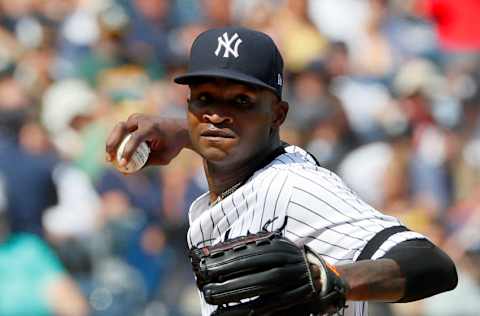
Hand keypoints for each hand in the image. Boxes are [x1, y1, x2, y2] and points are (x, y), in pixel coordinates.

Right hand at [105, 114, 190, 166]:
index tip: (123, 164)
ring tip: (109, 158)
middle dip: (112, 144)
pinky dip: (116, 141)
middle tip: (109, 159)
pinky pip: (121, 130)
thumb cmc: (173, 145)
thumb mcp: (163, 157)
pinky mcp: (133, 120)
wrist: (181, 129)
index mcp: (152, 127)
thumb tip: (126, 172)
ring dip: (111, 142)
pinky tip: (113, 153)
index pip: (135, 138)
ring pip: (118, 128)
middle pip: (121, 129)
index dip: (127, 152)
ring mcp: (137, 118)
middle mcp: (142, 120)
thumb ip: (145, 163)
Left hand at [189, 231, 347, 315]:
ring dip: (230, 296)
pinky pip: (261, 310)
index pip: (247, 255)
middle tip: (203, 284)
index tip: (204, 265)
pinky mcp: (287, 304)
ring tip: (210, 297)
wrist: (322, 279)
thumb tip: (220, 249)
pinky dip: (241, 312)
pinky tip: (224, 314)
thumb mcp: (275, 246)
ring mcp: (288, 287)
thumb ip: (253, 245)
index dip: (224, 261)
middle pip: (250, 274)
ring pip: (255, 293)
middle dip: (224, 280)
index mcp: (279, 250)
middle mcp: (285, 267)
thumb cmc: (290, 259)